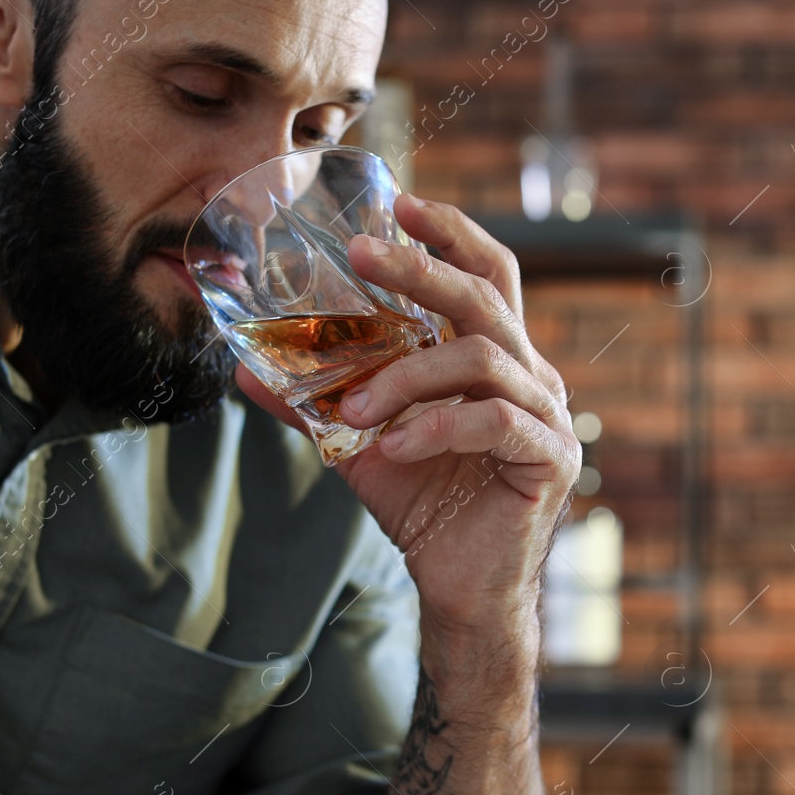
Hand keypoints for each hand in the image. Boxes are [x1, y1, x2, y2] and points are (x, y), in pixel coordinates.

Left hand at [234, 195, 579, 651]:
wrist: (460, 590)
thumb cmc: (424, 505)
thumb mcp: (359, 442)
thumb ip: (316, 399)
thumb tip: (244, 365)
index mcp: (497, 359)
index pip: (487, 275)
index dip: (450, 234)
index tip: (398, 205)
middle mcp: (532, 375)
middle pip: (486, 298)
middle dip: (421, 270)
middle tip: (362, 257)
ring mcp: (549, 416)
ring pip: (483, 358)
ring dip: (408, 375)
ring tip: (357, 406)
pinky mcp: (549, 460)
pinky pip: (493, 421)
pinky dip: (436, 427)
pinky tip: (394, 447)